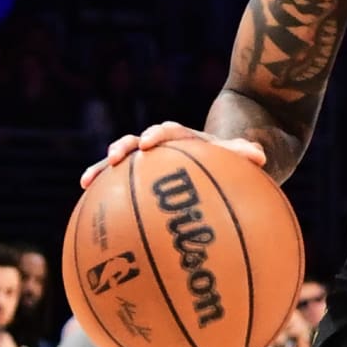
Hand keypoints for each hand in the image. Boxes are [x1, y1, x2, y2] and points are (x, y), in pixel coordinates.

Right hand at [80, 121, 266, 190]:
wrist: (217, 155)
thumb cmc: (228, 159)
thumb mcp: (237, 156)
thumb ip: (244, 154)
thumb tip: (260, 155)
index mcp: (182, 138)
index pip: (168, 131)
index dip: (157, 135)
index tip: (149, 143)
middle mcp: (160, 147)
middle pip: (137, 142)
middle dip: (124, 147)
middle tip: (116, 157)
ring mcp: (147, 163)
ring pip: (121, 162)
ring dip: (103, 169)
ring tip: (86, 182)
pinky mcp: (139, 179)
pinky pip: (119, 186)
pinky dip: (104, 196)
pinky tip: (88, 215)